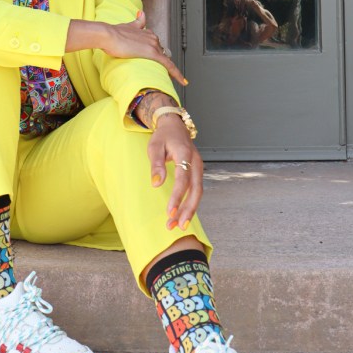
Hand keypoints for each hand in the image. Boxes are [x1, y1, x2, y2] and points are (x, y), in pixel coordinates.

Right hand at [66, 11, 186, 87]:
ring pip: (165, 60)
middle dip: (161, 64)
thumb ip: (137, 22)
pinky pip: (168, 65)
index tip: (163, 62)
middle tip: (162, 76)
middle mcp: (153, 37)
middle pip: (161, 54)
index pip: (156, 46)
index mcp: (148, 32)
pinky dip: (177, 74)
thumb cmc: (113, 34)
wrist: (108, 36)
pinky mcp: (153, 53)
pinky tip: (183, 81)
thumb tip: (142, 13)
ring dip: (168, 70)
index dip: (159, 55)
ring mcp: (153, 45)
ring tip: (172, 81)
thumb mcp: (127, 26)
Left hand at [148, 115, 202, 229]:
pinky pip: (196, 190)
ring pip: (197, 192)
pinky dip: (190, 203)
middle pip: (196, 190)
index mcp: (185, 154)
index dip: (177, 197)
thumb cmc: (163, 136)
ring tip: (178, 225)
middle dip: (187, 209)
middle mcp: (196, 162)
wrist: (175, 126)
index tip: (169, 212)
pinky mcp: (197, 172)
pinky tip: (182, 215)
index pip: (183, 179)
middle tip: (177, 225)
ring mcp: (199, 167)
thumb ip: (156, 165)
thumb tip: (156, 184)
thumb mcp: (154, 146)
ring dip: (189, 210)